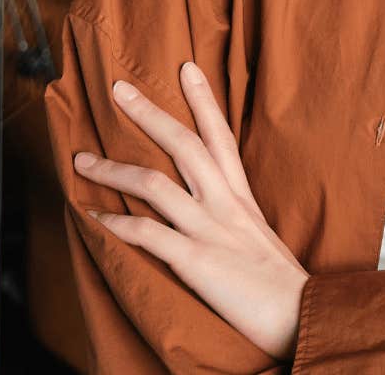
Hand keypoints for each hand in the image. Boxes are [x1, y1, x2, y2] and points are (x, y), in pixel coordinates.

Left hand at [73, 62, 307, 360]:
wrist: (302, 316)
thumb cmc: (282, 286)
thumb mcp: (261, 240)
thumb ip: (237, 221)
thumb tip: (214, 215)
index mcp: (242, 199)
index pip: (221, 138)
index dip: (204, 101)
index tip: (186, 68)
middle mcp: (226, 206)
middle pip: (184, 145)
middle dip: (149, 115)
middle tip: (118, 89)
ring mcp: (211, 230)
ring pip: (155, 185)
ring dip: (113, 170)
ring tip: (82, 160)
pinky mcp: (197, 260)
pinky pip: (148, 235)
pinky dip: (116, 225)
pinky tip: (93, 218)